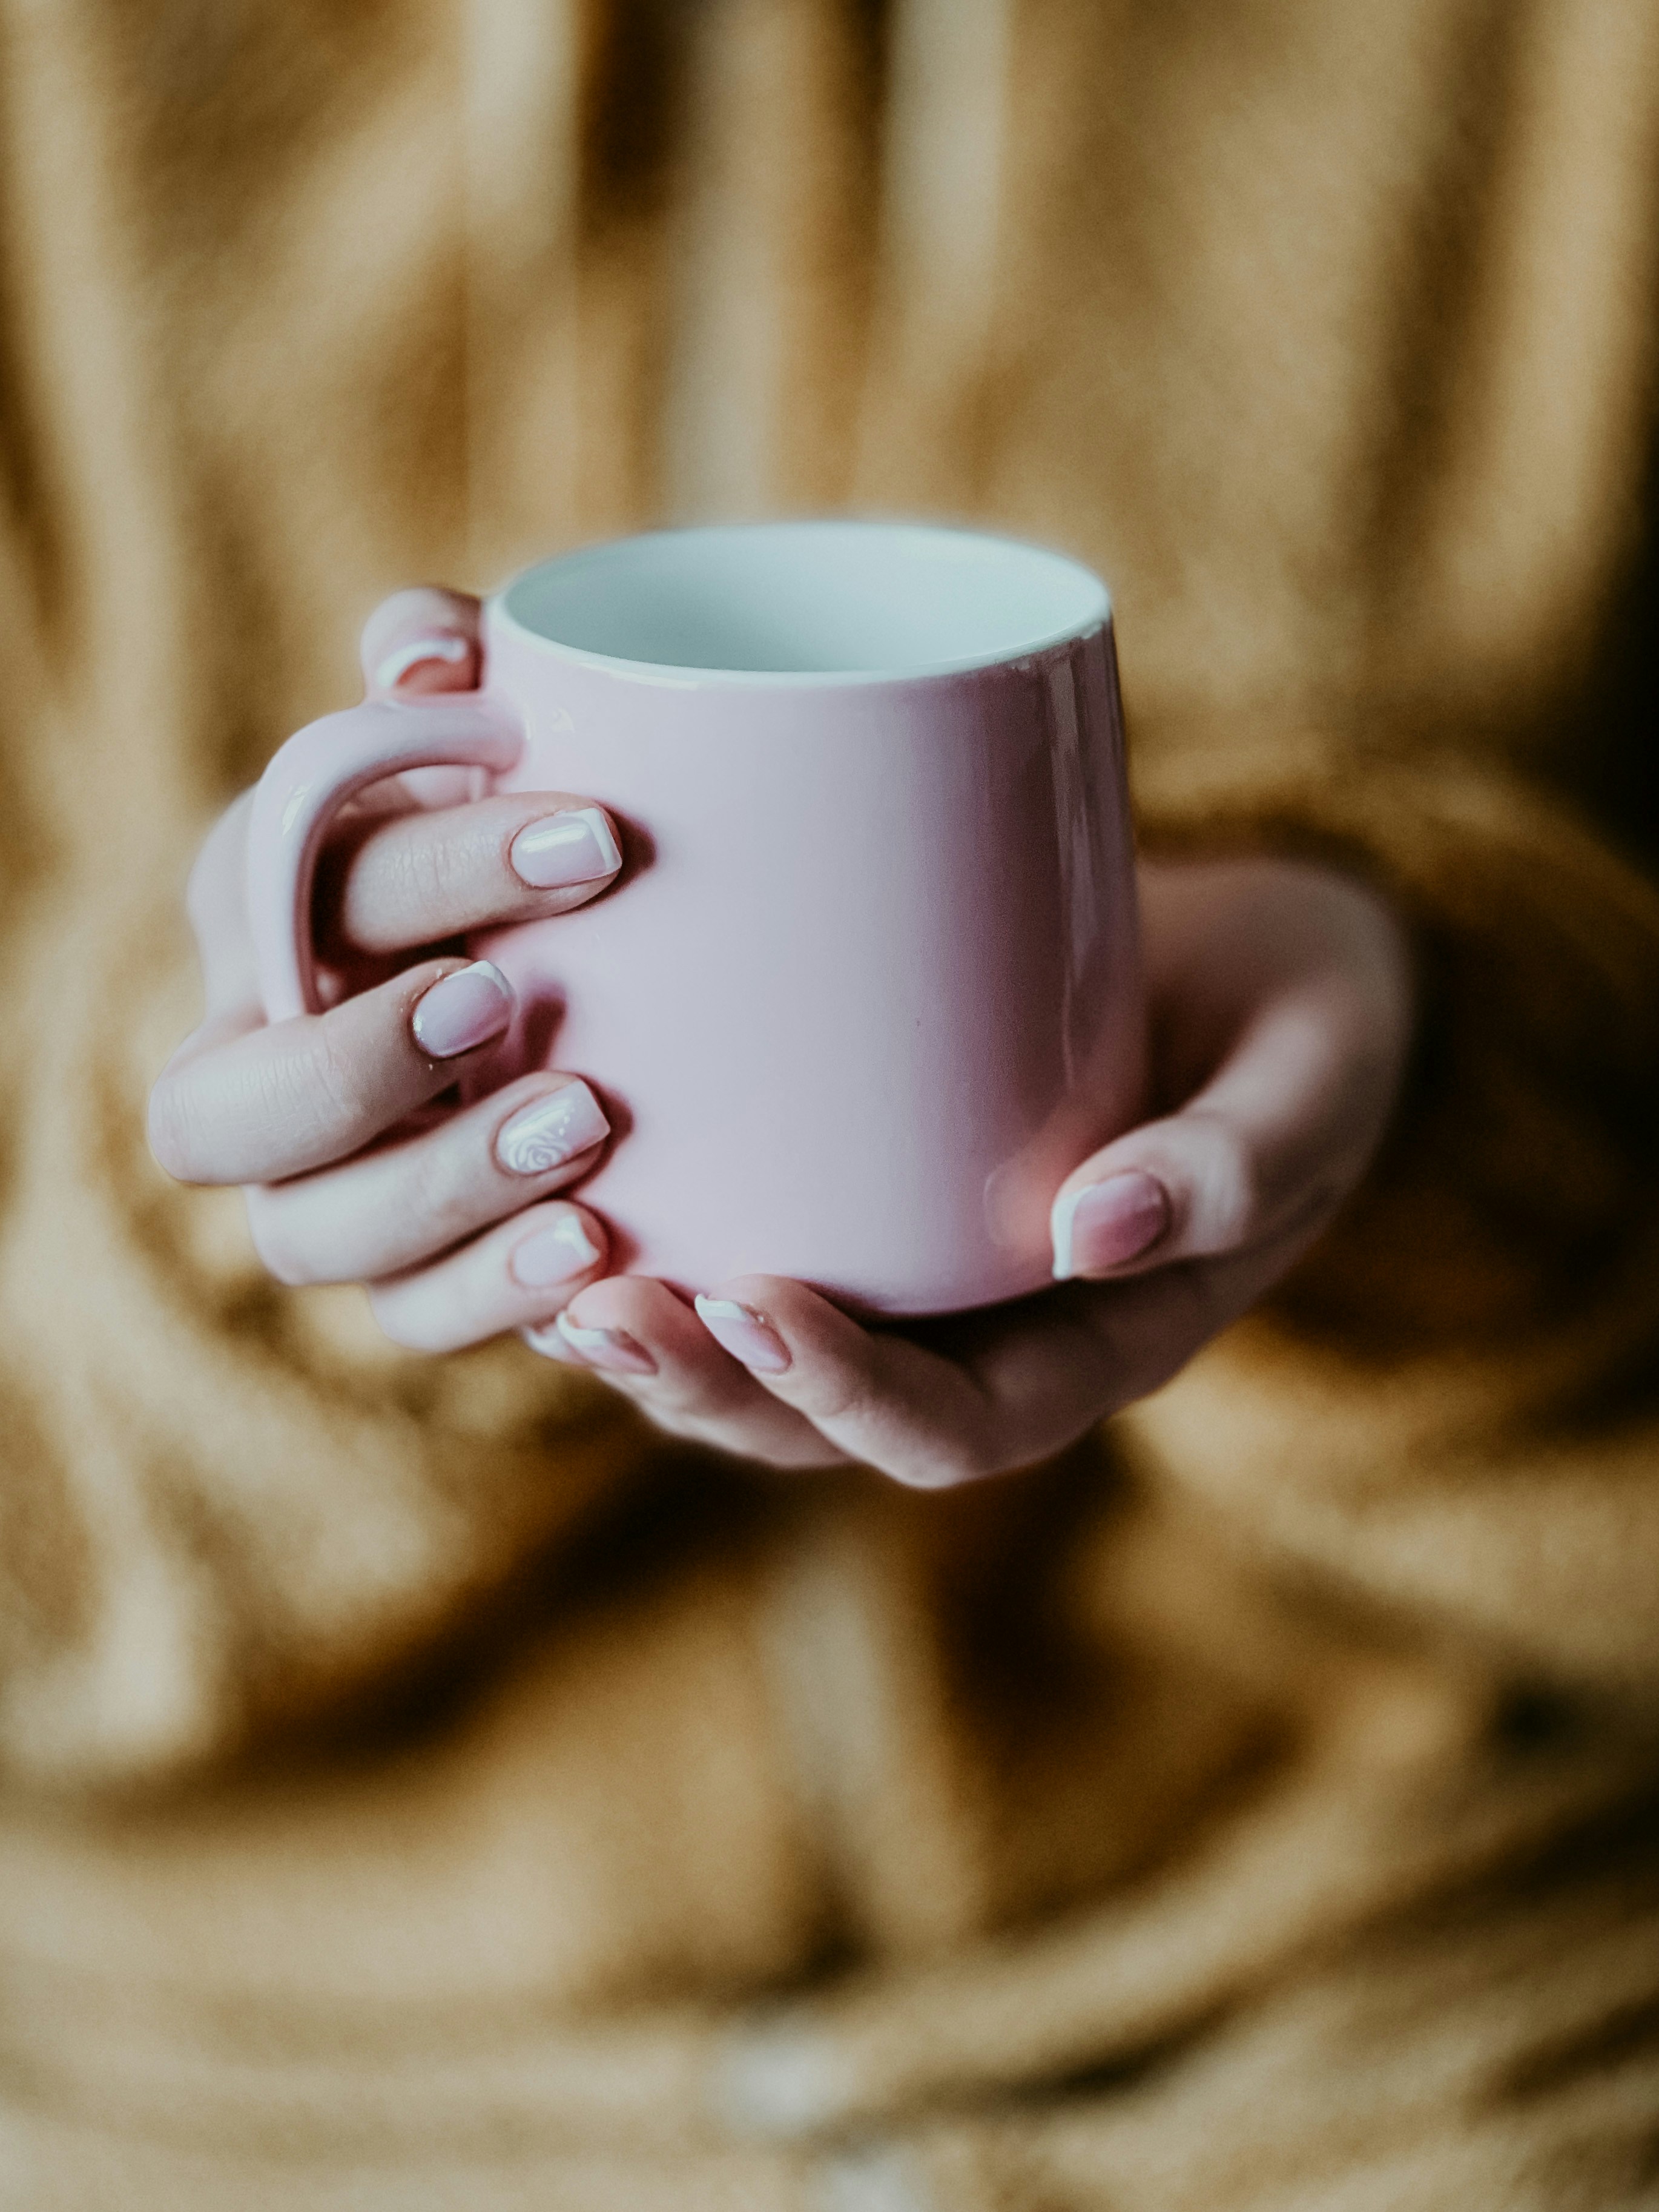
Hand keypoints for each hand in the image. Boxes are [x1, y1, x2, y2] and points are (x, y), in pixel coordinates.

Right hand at [148, 589, 628, 1348]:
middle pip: (218, 1114)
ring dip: (438, 1189)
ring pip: (308, 1235)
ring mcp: (316, 1187)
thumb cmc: (517, 811)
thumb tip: (434, 653)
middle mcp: (251, 1063)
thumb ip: (440, 660)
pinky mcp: (404, 1272)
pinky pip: (409, 1317)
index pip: (299, 893)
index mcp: (256, 909)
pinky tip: (598, 1251)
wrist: (584, 939)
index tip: (596, 836)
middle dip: (355, 1065)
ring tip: (585, 1129)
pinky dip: (493, 1293)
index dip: (434, 869)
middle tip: (511, 999)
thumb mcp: (479, 725)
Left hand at [543, 854, 1413, 1481]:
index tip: (748, 1301)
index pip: (953, 1428)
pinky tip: (550, 1167)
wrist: (1262, 961)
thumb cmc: (1304, 1020)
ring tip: (538, 1261)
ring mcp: (916, 1267)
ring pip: (754, 1348)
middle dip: (700, 1379)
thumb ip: (1237, 1161)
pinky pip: (744, 1234)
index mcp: (1089, 1344)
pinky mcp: (864, 1181)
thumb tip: (1092, 1230)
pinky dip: (648, 1223)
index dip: (844, 1393)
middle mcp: (982, 1332)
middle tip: (590, 1299)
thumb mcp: (1312, 1079)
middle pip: (816, 1417)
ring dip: (644, 1323)